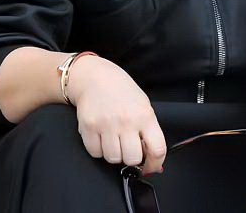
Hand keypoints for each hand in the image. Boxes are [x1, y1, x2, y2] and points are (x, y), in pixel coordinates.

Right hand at [68, 56, 166, 174]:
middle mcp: (126, 121)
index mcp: (145, 116)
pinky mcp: (88, 127)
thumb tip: (154, 162)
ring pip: (113, 158)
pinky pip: (95, 153)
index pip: (157, 149)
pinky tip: (101, 136)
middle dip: (131, 157)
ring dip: (114, 154)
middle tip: (128, 147)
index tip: (150, 167)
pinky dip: (99, 149)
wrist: (96, 78)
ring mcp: (106, 124)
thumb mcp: (143, 106)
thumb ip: (149, 132)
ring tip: (114, 138)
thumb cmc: (122, 92)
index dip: (155, 164)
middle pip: (132, 159)